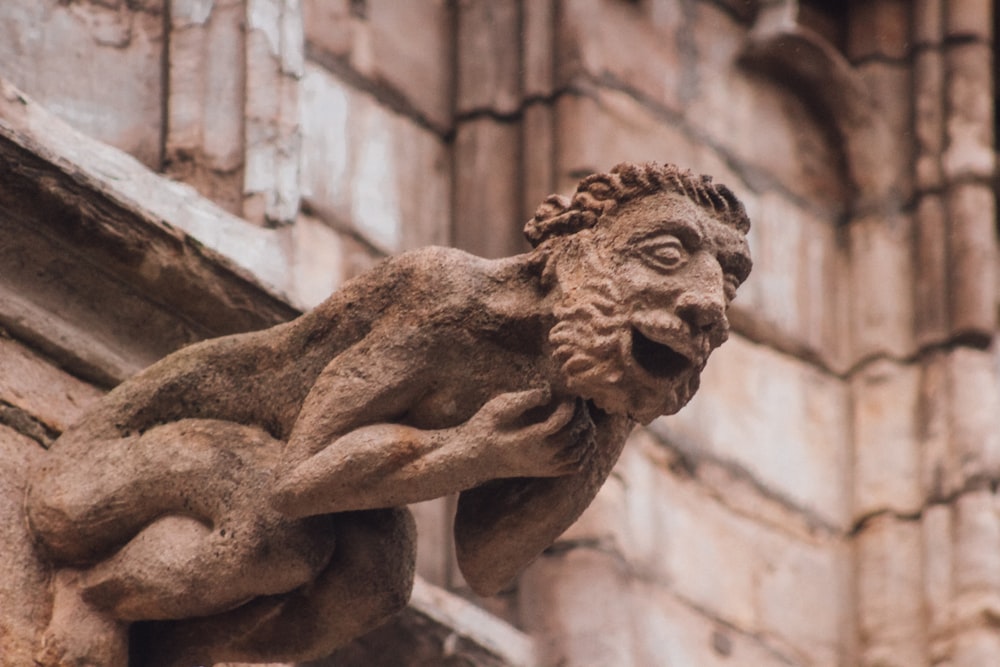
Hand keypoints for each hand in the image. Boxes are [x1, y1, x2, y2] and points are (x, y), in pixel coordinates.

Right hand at [466, 386, 595, 477]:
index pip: (562, 422)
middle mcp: (541, 457)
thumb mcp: (498, 407)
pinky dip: (585, 452)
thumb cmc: (485, 427)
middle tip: (578, 404)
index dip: (569, 406)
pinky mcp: (547, 472)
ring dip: (585, 433)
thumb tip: (548, 394)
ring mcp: (546, 467)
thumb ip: (524, 399)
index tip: (568, 395)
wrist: (476, 457)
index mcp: (529, 439)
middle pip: (575, 436)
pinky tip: (582, 437)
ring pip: (580, 453)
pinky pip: (575, 466)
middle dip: (580, 417)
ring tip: (581, 417)